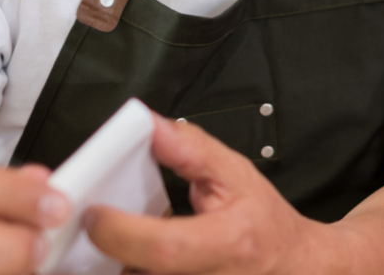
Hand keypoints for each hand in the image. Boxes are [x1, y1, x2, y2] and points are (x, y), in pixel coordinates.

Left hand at [86, 115, 327, 273]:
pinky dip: (127, 267)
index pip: (164, 247)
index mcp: (227, 242)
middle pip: (135, 273)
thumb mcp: (237, 174)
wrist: (291, 266)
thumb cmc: (264, 223)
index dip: (121, 231)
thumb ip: (189, 149)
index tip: (94, 210)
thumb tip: (147, 123)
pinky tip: (127, 253)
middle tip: (91, 221)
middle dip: (102, 248)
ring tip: (109, 236)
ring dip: (111, 262)